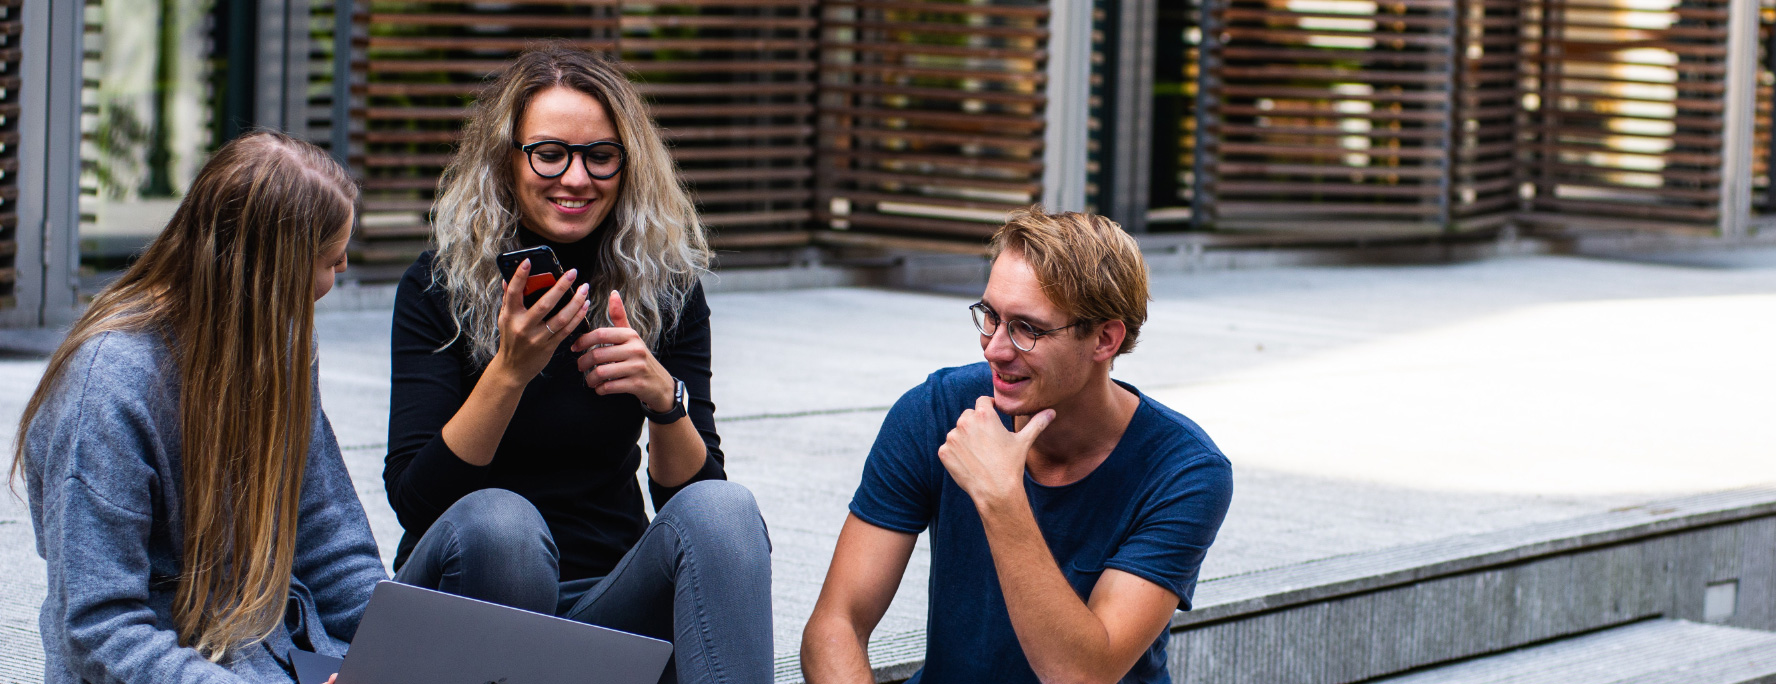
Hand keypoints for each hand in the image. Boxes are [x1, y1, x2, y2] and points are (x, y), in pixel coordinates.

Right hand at [492, 259, 590, 381]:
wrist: (512, 369)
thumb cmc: (510, 339)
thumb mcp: (504, 319)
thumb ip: (507, 299)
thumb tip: (507, 278)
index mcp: (510, 316)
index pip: (514, 292)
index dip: (520, 276)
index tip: (528, 261)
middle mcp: (523, 326)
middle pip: (545, 304)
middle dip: (561, 287)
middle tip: (573, 273)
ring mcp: (537, 338)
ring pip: (561, 318)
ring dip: (575, 302)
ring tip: (584, 289)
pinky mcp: (549, 347)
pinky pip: (566, 330)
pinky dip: (577, 317)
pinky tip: (584, 306)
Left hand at [573, 291, 675, 411]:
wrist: (660, 384)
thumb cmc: (640, 358)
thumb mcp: (631, 336)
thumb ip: (619, 317)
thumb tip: (613, 293)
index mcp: (630, 335)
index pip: (600, 334)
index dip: (583, 341)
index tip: (575, 348)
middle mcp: (635, 349)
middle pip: (598, 354)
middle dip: (583, 362)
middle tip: (579, 366)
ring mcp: (637, 367)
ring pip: (602, 372)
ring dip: (590, 379)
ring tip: (589, 380)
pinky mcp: (637, 384)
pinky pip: (610, 387)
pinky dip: (600, 389)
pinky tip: (600, 388)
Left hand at [937, 397, 1054, 508]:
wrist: (995, 491)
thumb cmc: (1011, 465)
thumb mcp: (1024, 441)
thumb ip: (1037, 423)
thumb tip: (1052, 412)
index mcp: (984, 415)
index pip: (982, 401)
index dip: (989, 408)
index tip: (993, 418)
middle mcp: (965, 422)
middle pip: (969, 416)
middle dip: (977, 425)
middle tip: (988, 442)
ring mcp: (952, 437)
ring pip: (958, 432)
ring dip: (965, 439)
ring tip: (980, 455)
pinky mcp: (944, 452)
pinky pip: (949, 448)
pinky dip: (956, 453)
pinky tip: (970, 463)